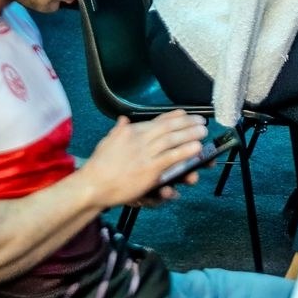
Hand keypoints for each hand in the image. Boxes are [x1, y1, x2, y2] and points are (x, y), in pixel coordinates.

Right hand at [77, 111, 207, 209]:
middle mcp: (139, 139)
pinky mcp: (150, 169)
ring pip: (172, 141)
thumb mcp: (107, 142)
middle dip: (186, 123)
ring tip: (202, 131)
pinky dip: (184, 152)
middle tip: (200, 121)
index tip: (184, 113)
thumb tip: (123, 120)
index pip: (155, 121)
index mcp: (130, 132)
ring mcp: (145, 154)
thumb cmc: (99, 165)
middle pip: (167, 128)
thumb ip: (118, 130)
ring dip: (189, 134)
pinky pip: (171, 158)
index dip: (172, 116)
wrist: (94, 184)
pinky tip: (196, 148)